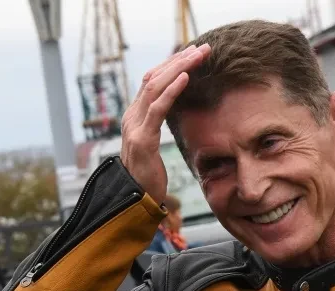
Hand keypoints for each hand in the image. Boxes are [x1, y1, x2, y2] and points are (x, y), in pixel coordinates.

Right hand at [120, 44, 210, 204]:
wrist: (135, 199)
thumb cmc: (148, 174)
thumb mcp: (153, 143)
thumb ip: (157, 123)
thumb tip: (172, 107)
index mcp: (135, 115)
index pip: (153, 80)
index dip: (172, 64)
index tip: (193, 53)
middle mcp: (131, 116)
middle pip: (154, 77)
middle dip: (179, 59)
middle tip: (202, 48)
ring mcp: (134, 126)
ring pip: (155, 86)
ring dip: (179, 68)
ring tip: (197, 56)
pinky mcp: (142, 139)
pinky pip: (157, 109)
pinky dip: (171, 90)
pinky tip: (185, 77)